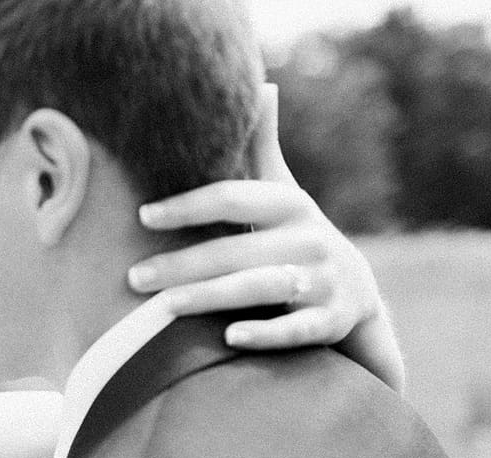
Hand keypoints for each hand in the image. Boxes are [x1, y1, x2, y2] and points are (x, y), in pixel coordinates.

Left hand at [127, 84, 404, 391]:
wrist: (356, 294)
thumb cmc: (296, 238)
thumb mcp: (285, 194)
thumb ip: (263, 148)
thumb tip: (261, 85)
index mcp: (291, 206)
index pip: (233, 198)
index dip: (187, 206)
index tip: (143, 215)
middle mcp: (310, 240)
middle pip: (236, 249)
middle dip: (182, 264)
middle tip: (133, 277)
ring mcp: (323, 282)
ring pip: (260, 288)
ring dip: (211, 296)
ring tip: (163, 307)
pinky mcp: (331, 322)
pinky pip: (296, 330)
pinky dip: (266, 334)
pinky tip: (230, 338)